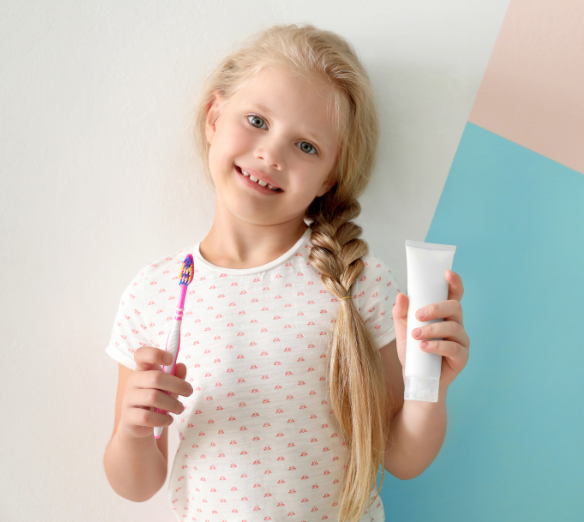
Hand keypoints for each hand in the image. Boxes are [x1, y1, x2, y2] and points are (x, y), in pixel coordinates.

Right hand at [118, 346, 192, 441]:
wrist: (139, 423)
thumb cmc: (157, 399)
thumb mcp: (168, 386)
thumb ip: (176, 376)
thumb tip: (181, 366)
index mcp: (142, 369)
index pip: (142, 354)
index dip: (156, 353)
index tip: (170, 359)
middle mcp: (133, 381)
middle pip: (156, 377)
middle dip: (178, 385)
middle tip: (189, 392)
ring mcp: (129, 399)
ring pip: (153, 397)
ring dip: (172, 404)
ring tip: (180, 408)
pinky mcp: (128, 417)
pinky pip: (147, 417)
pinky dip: (162, 419)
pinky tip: (169, 420)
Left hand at [392, 269, 469, 389]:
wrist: (417, 380)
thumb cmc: (413, 353)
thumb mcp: (403, 331)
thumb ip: (401, 313)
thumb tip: (402, 295)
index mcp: (444, 315)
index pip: (454, 294)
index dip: (454, 282)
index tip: (447, 273)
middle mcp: (456, 325)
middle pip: (455, 307)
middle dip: (436, 308)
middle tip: (418, 316)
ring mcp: (461, 341)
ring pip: (453, 328)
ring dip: (432, 330)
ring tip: (416, 336)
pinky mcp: (462, 358)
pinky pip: (453, 348)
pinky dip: (437, 346)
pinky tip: (424, 347)